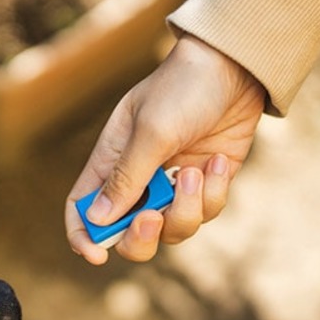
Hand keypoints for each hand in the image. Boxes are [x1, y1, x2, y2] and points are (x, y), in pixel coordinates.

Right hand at [65, 34, 266, 264]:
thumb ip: (127, 178)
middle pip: (129, 233)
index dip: (83, 235)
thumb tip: (98, 220)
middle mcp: (140, 178)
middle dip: (141, 236)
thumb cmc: (183, 87)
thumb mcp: (152, 131)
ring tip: (199, 172)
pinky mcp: (207, 183)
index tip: (96, 254)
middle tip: (155, 218)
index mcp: (111, 160)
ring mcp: (175, 183)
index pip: (83, 208)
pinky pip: (206, 211)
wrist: (236, 65)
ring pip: (173, 229)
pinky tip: (220, 160)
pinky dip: (214, 193)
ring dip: (187, 209)